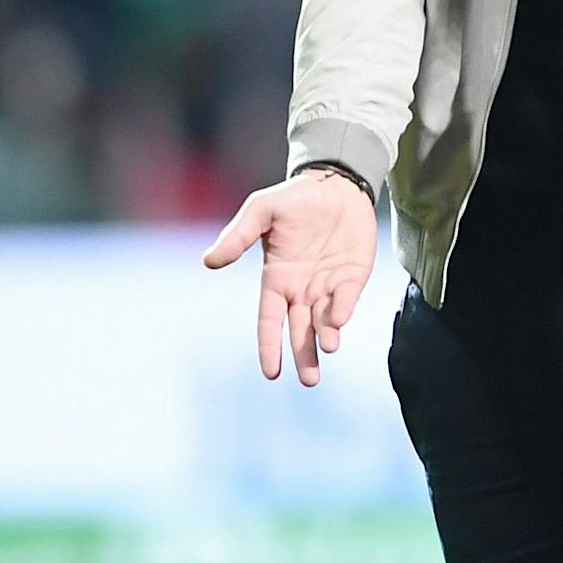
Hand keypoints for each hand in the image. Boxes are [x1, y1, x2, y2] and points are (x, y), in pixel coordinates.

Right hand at [203, 169, 378, 383]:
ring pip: (326, 320)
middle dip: (304, 354)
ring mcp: (329, 283)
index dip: (269, 346)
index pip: (269, 321)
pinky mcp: (354, 274)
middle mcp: (302, 289)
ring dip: (325, 337)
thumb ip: (237, 236)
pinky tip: (338, 321)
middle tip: (309, 380)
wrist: (335, 182)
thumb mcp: (260, 211)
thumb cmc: (294, 198)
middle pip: (300, 330)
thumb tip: (209, 261)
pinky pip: (347, 297)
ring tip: (326, 350)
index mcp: (276, 280)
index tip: (271, 372)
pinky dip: (342, 309)